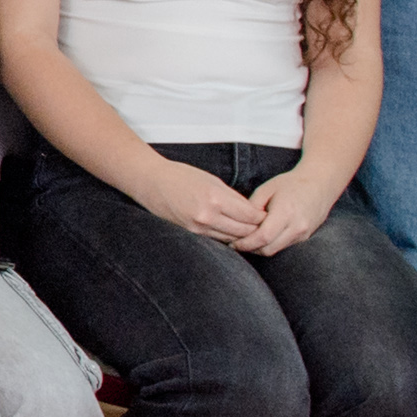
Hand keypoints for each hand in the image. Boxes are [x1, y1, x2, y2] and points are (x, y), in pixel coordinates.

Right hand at [131, 152, 261, 243]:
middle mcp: (207, 216)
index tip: (266, 215)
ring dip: (242, 236)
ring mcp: (198, 227)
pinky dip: (227, 237)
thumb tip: (252, 211)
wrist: (150, 182)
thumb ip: (233, 197)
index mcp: (215, 198)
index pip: (250, 216)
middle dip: (256, 228)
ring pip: (232, 239)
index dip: (262, 217)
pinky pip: (217, 240)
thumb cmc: (180, 176)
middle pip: (244, 231)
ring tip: (249, 230)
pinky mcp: (191, 234)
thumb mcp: (212, 180)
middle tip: (263, 225)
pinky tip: (231, 232)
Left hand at [232, 160, 350, 258]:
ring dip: (259, 248)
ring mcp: (303, 234)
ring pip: (275, 250)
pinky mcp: (304, 237)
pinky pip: (283, 246)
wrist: (320, 184)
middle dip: (249, 248)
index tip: (231, 242)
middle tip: (234, 243)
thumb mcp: (266, 190)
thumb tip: (236, 224)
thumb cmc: (290, 184)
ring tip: (245, 240)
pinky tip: (259, 238)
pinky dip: (270, 245)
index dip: (244, 243)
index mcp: (286, 213)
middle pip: (268, 249)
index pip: (262, 237)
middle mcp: (297, 227)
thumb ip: (251, 208)